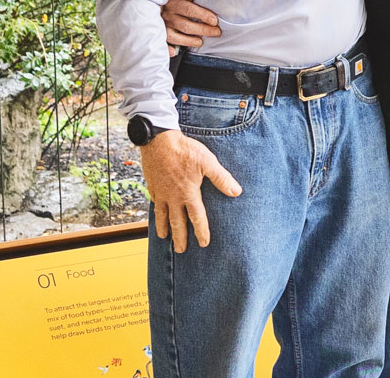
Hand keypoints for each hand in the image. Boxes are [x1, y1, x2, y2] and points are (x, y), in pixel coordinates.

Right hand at [140, 129, 241, 252]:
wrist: (158, 139)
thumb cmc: (185, 150)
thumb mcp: (208, 162)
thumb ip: (222, 179)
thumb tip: (236, 192)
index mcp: (188, 194)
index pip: (197, 218)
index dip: (201, 232)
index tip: (203, 244)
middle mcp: (173, 197)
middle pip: (177, 222)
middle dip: (180, 237)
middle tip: (181, 250)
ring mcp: (161, 192)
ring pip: (162, 215)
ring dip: (164, 228)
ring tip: (164, 238)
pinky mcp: (152, 185)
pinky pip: (154, 203)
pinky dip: (156, 212)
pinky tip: (157, 214)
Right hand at [161, 0, 220, 55]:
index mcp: (172, 2)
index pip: (189, 10)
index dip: (203, 16)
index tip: (215, 21)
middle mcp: (166, 15)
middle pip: (186, 26)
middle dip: (203, 30)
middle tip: (216, 32)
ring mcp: (161, 25)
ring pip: (175, 37)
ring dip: (189, 41)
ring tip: (200, 42)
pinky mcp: (157, 31)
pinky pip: (162, 42)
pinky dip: (167, 48)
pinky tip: (174, 51)